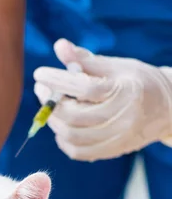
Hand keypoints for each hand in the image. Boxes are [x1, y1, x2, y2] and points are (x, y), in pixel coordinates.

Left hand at [33, 38, 171, 160]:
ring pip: (72, 135)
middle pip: (73, 115)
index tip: (40, 74)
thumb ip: (86, 59)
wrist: (168, 109)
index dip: (57, 81)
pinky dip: (63, 139)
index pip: (84, 88)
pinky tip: (61, 125)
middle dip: (50, 102)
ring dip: (54, 121)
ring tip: (50, 107)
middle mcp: (122, 118)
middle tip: (42, 90)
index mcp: (125, 92)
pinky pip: (78, 151)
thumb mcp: (117, 66)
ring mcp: (117, 138)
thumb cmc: (139, 82)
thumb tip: (59, 46)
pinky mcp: (112, 151)